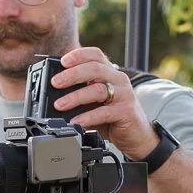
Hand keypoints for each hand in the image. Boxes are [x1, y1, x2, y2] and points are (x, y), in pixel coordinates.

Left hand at [52, 44, 156, 159]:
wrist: (138, 137)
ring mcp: (124, 95)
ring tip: (59, 105)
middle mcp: (118, 80)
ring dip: (75, 96)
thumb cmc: (114, 119)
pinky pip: (104, 112)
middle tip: (55, 83)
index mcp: (110, 73)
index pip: (95, 55)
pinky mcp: (126, 112)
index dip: (79, 55)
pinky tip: (76, 122)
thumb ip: (80, 96)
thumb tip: (54, 97)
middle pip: (95, 69)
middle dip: (72, 74)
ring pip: (98, 89)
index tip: (62, 61)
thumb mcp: (95, 103)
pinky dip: (87, 117)